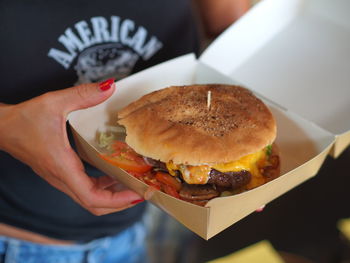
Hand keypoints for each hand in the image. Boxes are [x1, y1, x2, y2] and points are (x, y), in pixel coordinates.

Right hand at [0, 79, 143, 215]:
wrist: (1, 127)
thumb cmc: (24, 118)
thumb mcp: (54, 102)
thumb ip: (83, 94)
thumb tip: (110, 87)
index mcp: (62, 166)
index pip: (92, 197)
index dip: (118, 201)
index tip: (138, 194)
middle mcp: (62, 178)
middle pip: (95, 205)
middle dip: (120, 202)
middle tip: (143, 190)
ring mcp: (61, 178)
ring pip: (90, 199)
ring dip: (113, 196)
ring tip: (133, 183)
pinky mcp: (60, 174)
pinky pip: (85, 188)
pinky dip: (103, 187)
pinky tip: (114, 174)